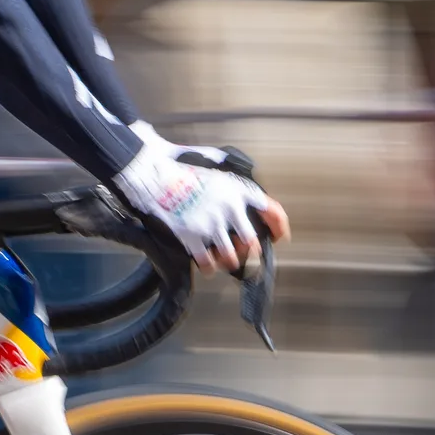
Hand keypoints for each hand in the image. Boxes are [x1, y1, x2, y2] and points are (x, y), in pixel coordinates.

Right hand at [112, 122, 290, 272]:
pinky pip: (207, 262)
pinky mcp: (192, 237)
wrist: (154, 175)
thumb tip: (246, 198)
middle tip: (245, 254)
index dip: (278, 225)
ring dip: (229, 260)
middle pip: (252, 242)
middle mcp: (228, 209)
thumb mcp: (216, 167)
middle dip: (250, 251)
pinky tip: (207, 265)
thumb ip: (233, 184)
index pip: (270, 209)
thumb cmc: (181, 167)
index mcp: (237, 190)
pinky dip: (208, 267)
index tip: (280, 235)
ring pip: (231, 256)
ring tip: (224, 259)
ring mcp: (210, 225)